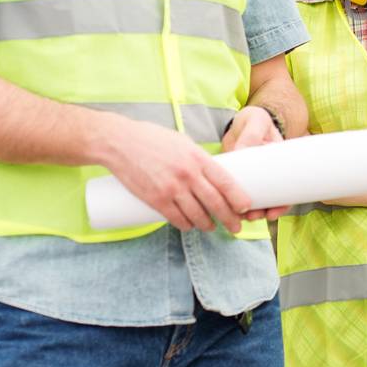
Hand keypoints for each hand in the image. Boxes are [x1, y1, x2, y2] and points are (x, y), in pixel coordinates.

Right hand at [98, 116, 251, 233]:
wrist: (120, 142)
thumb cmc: (153, 139)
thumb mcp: (183, 143)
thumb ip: (197, 160)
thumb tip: (211, 176)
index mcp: (198, 158)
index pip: (226, 182)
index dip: (239, 198)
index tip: (247, 208)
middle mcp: (188, 174)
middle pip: (215, 202)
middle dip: (229, 218)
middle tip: (236, 227)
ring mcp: (171, 188)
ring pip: (197, 214)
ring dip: (208, 224)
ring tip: (212, 227)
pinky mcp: (155, 199)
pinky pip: (176, 219)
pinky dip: (186, 225)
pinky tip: (190, 226)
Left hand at [221, 109, 287, 221]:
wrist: (240, 121)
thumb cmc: (255, 119)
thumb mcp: (256, 122)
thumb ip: (251, 135)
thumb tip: (242, 150)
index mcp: (280, 162)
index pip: (287, 188)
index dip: (283, 204)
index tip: (273, 212)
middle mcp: (269, 173)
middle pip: (272, 199)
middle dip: (264, 212)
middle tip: (252, 217)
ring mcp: (254, 176)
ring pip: (256, 200)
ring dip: (250, 212)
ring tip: (241, 217)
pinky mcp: (239, 177)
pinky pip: (239, 194)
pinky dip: (235, 203)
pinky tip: (229, 209)